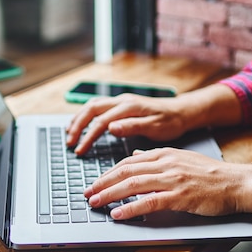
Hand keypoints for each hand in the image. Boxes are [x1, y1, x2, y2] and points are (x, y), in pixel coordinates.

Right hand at [66, 93, 187, 154]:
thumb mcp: (155, 127)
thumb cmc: (170, 122)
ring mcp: (121, 100)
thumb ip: (132, 127)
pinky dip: (86, 115)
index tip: (80, 151)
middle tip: (70, 143)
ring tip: (70, 133)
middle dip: (78, 126)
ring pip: (92, 105)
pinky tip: (82, 123)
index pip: (101, 121)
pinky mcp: (122, 104)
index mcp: (129, 107)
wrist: (182, 112)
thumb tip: (110, 127)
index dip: (88, 137)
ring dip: (79, 118)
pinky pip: (98, 106)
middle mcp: (122, 100)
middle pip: (91, 109)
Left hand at [84, 148, 251, 226]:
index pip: (128, 161)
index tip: (95, 182)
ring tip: (95, 203)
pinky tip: (119, 214)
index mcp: (164, 154)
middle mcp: (166, 163)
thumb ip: (158, 158)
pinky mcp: (181, 196)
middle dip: (102, 183)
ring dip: (110, 194)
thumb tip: (138, 155)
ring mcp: (173, 179)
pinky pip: (150, 201)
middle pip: (125, 171)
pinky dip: (131, 207)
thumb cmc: (211, 175)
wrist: (237, 182)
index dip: (108, 173)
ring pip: (133, 184)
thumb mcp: (182, 159)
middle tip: (87, 193)